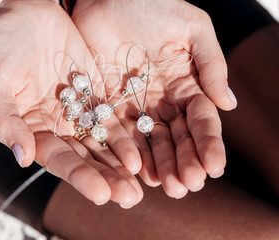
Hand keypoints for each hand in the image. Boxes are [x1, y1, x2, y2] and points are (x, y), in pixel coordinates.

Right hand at [0, 0, 142, 206]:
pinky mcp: (97, 95)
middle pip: (85, 157)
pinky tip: (143, 151)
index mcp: (32, 128)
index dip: (79, 176)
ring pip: (103, 142)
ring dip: (122, 163)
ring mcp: (79, 111)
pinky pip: (115, 118)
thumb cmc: (2, 45)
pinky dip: (128, 135)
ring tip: (141, 183)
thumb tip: (22, 157)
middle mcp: (58, 126)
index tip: (101, 194)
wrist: (27, 12)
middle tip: (130, 197)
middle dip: (107, 177)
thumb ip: (5, 119)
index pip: (57, 158)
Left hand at [72, 0, 236, 197]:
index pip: (200, 119)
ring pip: (149, 141)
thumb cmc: (153, 4)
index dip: (208, 143)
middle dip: (184, 161)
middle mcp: (161, 100)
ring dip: (159, 164)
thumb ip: (210, 65)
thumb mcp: (191, 29)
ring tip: (166, 186)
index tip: (214, 168)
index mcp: (185, 84)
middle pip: (176, 137)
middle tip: (188, 185)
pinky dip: (128, 152)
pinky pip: (118, 132)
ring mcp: (134, 105)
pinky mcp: (108, 104)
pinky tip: (137, 172)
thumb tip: (229, 105)